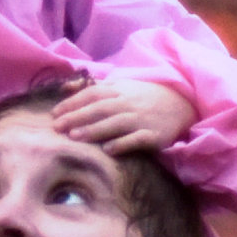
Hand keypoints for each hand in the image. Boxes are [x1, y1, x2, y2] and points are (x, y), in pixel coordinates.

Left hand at [53, 78, 192, 155]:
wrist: (181, 103)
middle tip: (57, 127)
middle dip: (77, 117)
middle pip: (99, 109)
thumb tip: (65, 87)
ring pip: (114, 123)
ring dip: (94, 130)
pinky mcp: (153, 135)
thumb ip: (93, 86)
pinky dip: (123, 143)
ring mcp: (141, 119)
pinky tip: (108, 150)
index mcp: (118, 90)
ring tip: (75, 137)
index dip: (72, 103)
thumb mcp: (120, 85)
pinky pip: (137, 139)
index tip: (54, 113)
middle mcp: (127, 103)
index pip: (92, 94)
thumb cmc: (144, 96)